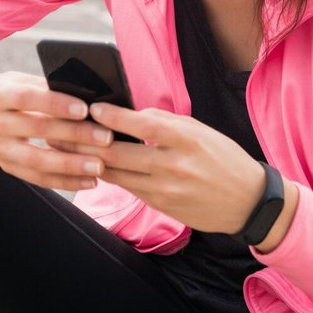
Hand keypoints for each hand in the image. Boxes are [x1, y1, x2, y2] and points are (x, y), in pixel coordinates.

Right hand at [0, 70, 114, 192]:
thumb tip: (90, 95)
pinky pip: (37, 178)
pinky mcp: (6, 165)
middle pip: (36, 129)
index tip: (85, 108)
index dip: (56, 103)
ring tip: (99, 166)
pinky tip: (89, 181)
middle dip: (74, 134)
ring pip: (36, 160)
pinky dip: (65, 181)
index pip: (27, 98)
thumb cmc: (14, 90)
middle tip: (106, 138)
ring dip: (71, 165)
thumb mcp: (24, 80)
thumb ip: (50, 86)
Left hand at [56, 104, 267, 234]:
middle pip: (121, 152)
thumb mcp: (201, 132)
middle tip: (64, 129)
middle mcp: (175, 165)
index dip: (115, 116)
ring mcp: (167, 188)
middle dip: (89, 141)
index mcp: (188, 140)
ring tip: (68, 147)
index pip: (144, 125)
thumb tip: (130, 113)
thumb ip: (166, 122)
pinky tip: (93, 165)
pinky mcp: (162, 205)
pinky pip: (128, 188)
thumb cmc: (223, 159)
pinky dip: (110, 175)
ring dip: (90, 160)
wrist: (248, 203)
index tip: (93, 107)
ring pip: (117, 173)